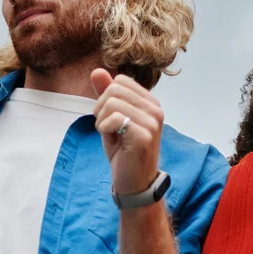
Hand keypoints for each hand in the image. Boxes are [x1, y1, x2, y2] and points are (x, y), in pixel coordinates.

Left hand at [91, 69, 163, 195]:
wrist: (133, 182)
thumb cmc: (123, 151)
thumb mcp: (111, 118)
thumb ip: (106, 94)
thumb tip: (97, 71)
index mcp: (151, 102)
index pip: (119, 81)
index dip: (106, 99)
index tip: (112, 120)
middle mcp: (155, 109)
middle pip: (114, 89)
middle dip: (102, 109)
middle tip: (109, 129)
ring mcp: (152, 122)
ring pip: (111, 103)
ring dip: (103, 122)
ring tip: (113, 137)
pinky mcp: (144, 135)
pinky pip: (113, 119)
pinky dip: (105, 130)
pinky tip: (114, 142)